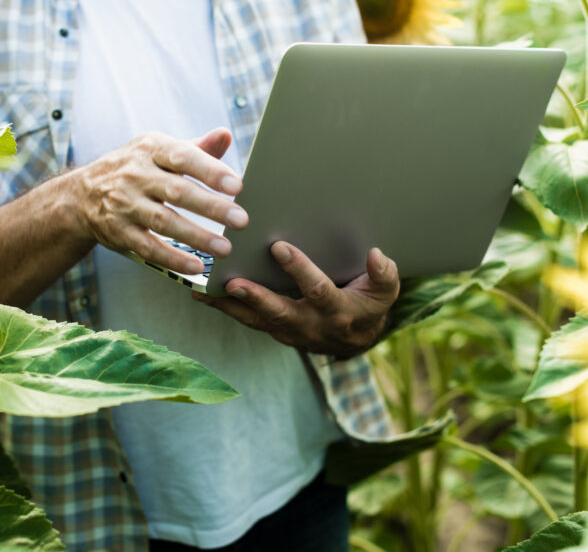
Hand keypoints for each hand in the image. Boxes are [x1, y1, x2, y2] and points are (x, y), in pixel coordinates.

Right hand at [71, 127, 247, 273]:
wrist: (82, 194)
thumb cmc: (136, 169)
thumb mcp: (160, 151)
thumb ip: (196, 148)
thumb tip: (226, 135)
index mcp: (151, 149)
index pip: (183, 157)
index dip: (210, 170)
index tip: (237, 185)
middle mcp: (135, 174)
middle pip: (177, 191)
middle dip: (211, 206)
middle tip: (241, 220)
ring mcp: (124, 204)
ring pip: (164, 221)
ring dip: (197, 236)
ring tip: (225, 247)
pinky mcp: (118, 231)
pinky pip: (148, 247)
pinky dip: (173, 258)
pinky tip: (196, 266)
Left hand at [193, 242, 399, 356]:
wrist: (356, 340)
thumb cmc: (368, 305)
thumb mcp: (385, 292)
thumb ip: (384, 275)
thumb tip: (377, 255)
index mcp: (338, 312)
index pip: (317, 290)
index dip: (300, 270)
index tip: (279, 247)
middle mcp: (310, 326)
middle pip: (279, 312)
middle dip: (255, 296)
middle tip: (231, 281)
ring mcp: (289, 332)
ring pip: (255, 320)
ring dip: (228, 306)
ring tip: (203, 289)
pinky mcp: (274, 331)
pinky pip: (247, 320)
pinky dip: (224, 308)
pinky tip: (202, 293)